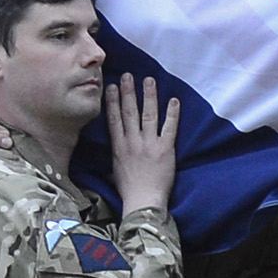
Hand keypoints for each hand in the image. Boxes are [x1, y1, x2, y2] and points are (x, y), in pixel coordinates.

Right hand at [106, 74, 181, 215]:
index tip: (111, 86)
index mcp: (118, 146)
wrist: (143, 202)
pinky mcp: (165, 149)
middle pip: (129, 111)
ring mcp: (149, 144)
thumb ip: (112, 160)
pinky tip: (173, 100)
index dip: (112, 101)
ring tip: (149, 80)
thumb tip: (103, 158)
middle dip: (128, 91)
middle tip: (128, 75)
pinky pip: (169, 127)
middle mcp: (132, 141)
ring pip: (148, 114)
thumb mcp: (113, 172)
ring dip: (149, 96)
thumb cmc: (127, 191)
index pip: (113, 118)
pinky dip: (172, 113)